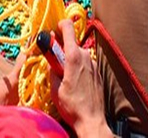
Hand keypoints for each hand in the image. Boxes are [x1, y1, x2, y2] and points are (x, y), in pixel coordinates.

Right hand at [52, 19, 111, 137]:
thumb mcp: (55, 87)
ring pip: (78, 54)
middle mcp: (85, 56)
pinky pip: (84, 63)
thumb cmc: (72, 106)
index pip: (68, 27)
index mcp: (74, 56)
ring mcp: (93, 64)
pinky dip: (78, 68)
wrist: (92, 122)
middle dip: (61, 50)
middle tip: (55, 63)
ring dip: (70, 60)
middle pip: (71, 43)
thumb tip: (50, 58)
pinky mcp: (97, 72)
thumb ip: (52, 68)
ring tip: (66, 78)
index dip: (59, 25)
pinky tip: (75, 83)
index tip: (53, 32)